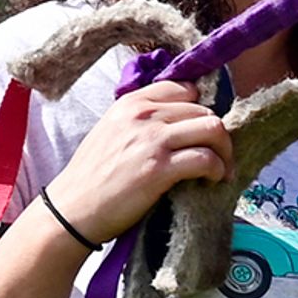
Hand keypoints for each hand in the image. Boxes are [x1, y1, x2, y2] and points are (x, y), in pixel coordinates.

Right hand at [37, 82, 229, 241]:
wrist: (73, 208)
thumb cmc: (95, 175)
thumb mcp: (113, 130)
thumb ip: (143, 120)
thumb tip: (181, 121)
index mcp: (132, 102)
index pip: (185, 89)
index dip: (201, 111)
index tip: (202, 133)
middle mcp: (143, 115)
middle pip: (204, 111)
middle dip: (218, 136)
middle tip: (218, 158)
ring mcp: (152, 140)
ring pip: (213, 129)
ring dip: (224, 152)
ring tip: (219, 170)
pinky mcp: (159, 168)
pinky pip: (207, 159)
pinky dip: (217, 170)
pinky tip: (211, 181)